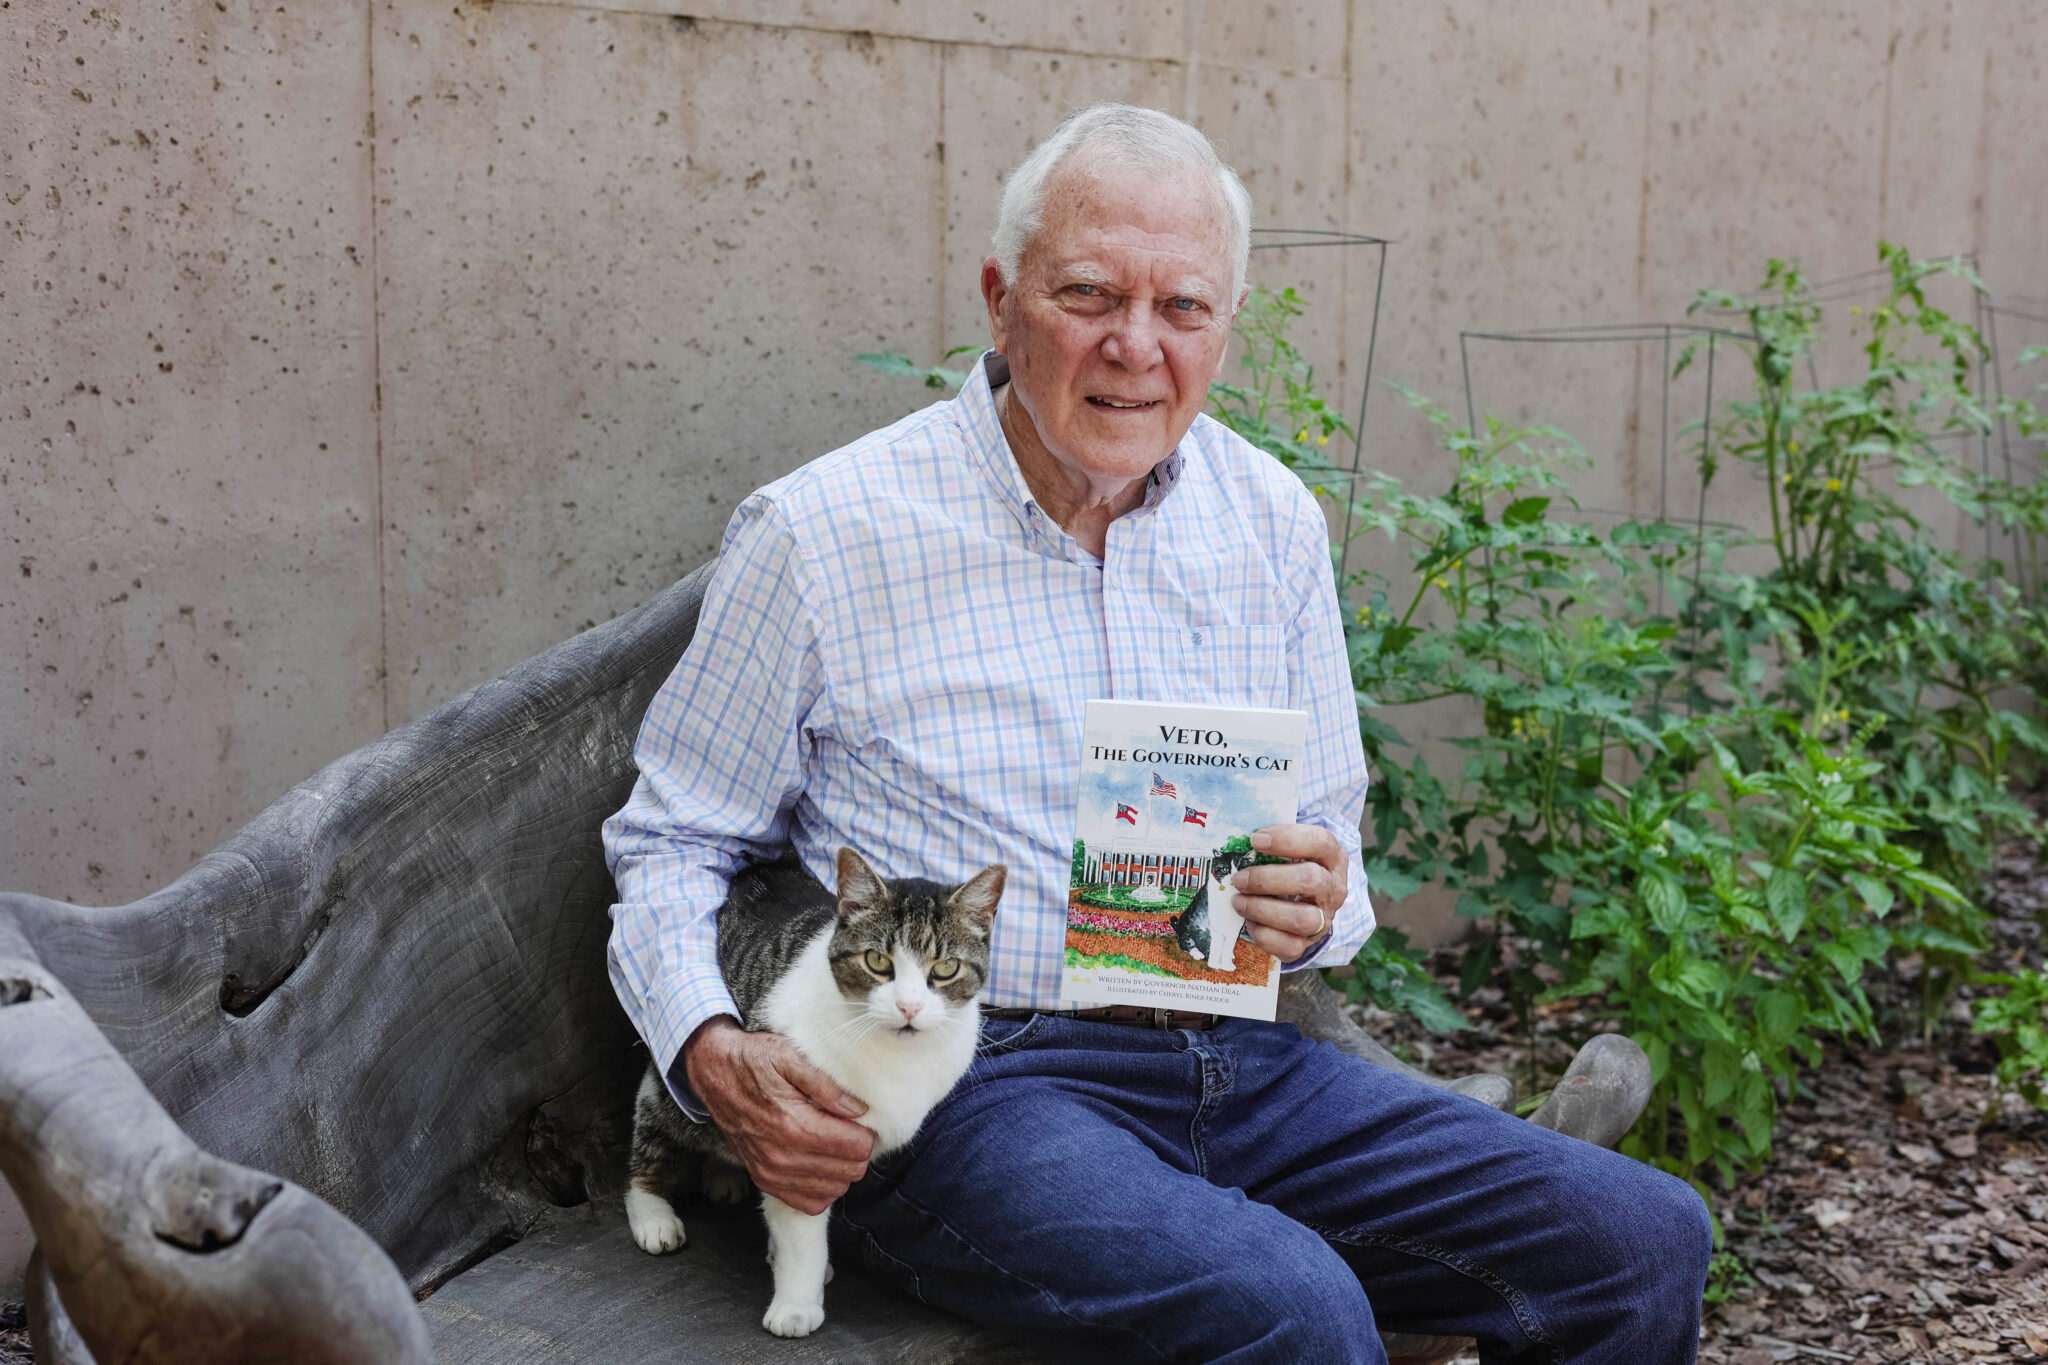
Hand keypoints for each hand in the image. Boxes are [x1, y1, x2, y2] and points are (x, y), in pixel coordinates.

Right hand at [681, 1015, 874, 1214]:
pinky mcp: (764, 1181)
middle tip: (848, 1130)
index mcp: (795, 1125)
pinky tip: (820, 1164)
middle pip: (850, 1172)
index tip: (858, 1120)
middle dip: (857, 1151)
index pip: (857, 1148)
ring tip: (833, 1144)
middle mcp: (783, 1157)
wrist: (715, 1074)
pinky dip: (822, 1188)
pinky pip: (809, 1203)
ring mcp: (772, 1174)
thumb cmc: (754, 1061)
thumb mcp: (790, 1056)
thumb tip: (857, 1110)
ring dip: (841, 1169)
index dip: (866, 1133)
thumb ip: (827, 1084)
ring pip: (834, 1190)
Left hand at [1231, 824, 1345, 963]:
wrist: (1307, 902)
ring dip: (1263, 909)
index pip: (1320, 842)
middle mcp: (1334, 888)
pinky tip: (1250, 922)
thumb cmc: (1291, 866)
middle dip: (1267, 879)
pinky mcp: (1309, 943)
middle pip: (1311, 881)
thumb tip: (1238, 839)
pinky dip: (1264, 935)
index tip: (1255, 840)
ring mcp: (1324, 918)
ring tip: (1239, 902)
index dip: (1287, 840)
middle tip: (1239, 879)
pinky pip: (1290, 946)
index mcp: (1332, 857)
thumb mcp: (1289, 848)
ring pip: (1303, 919)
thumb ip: (1271, 841)